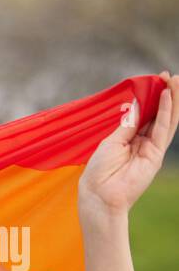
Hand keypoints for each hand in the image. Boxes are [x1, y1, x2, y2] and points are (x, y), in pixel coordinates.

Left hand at [79, 71, 178, 219]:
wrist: (100, 195)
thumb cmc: (99, 171)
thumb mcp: (112, 141)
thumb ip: (128, 123)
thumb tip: (137, 102)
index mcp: (130, 138)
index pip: (145, 114)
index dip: (151, 97)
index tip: (156, 79)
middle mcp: (143, 142)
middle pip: (159, 114)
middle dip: (165, 94)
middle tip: (170, 75)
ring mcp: (151, 148)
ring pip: (166, 120)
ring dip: (172, 100)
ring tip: (175, 80)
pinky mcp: (156, 155)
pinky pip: (163, 130)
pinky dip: (166, 112)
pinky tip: (167, 97)